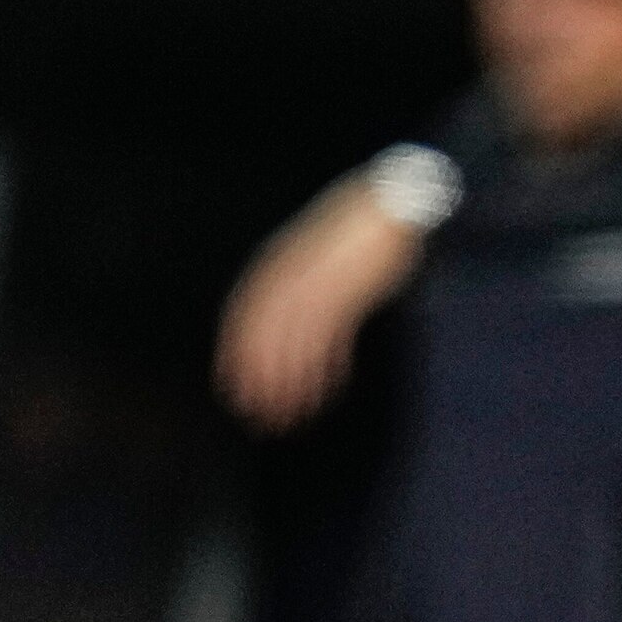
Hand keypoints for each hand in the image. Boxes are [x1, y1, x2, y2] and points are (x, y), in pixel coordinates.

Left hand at [214, 186, 428, 432]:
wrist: (389, 203)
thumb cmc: (350, 235)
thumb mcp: (311, 258)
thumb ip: (293, 287)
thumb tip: (281, 326)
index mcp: (276, 264)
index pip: (243, 317)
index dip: (236, 356)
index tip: (232, 390)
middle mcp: (292, 274)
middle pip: (266, 335)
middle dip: (261, 379)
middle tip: (260, 417)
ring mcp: (322, 281)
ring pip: (299, 342)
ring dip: (294, 383)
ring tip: (292, 416)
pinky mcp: (354, 289)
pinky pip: (334, 337)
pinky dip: (328, 367)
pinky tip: (328, 392)